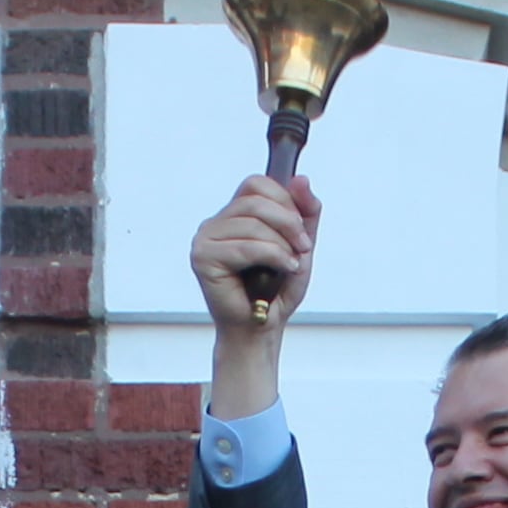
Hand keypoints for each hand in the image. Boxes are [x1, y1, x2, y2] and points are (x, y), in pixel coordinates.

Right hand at [194, 171, 316, 335]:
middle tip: (303, 246)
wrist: (260, 329)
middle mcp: (214, 224)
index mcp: (232, 216)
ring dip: (282, 244)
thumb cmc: (275, 291)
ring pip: (252, 223)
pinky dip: (272, 256)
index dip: (284, 199)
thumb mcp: (298, 244)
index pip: (255, 184)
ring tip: (292, 263)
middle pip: (254, 201)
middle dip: (288, 222)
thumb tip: (300, 178)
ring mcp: (204, 240)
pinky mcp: (203, 259)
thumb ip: (304, 212)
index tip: (302, 227)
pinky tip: (284, 269)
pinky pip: (245, 246)